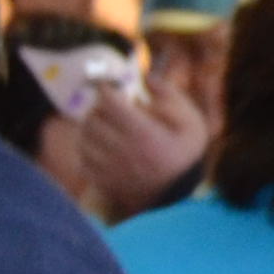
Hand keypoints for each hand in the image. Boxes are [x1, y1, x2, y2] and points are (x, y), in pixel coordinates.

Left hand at [68, 75, 210, 214]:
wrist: (179, 196)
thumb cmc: (185, 154)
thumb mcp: (190, 121)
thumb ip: (168, 95)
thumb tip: (146, 77)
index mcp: (143, 134)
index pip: (109, 102)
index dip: (106, 89)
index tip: (110, 87)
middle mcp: (122, 151)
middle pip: (93, 119)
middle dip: (99, 108)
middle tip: (109, 107)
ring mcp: (110, 169)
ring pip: (84, 139)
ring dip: (91, 127)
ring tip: (105, 125)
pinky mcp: (103, 182)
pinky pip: (83, 159)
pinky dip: (88, 149)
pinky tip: (101, 146)